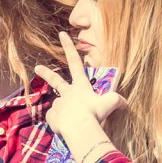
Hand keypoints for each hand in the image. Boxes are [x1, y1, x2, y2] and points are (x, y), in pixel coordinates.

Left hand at [37, 31, 124, 158]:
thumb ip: (117, 100)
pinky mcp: (52, 117)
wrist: (79, 128)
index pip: (76, 62)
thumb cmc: (96, 113)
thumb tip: (124, 102)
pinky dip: (62, 124)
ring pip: (63, 108)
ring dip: (68, 114)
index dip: (69, 47)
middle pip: (56, 80)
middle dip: (46, 73)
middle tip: (37, 67)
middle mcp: (67, 93)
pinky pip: (57, 121)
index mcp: (81, 86)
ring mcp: (58, 104)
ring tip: (77, 123)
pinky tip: (68, 128)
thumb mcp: (112, 104)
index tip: (61, 34)